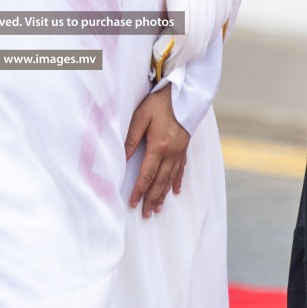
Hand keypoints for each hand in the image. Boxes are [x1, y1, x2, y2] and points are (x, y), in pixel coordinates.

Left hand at [125, 87, 190, 217]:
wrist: (183, 93)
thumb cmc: (158, 102)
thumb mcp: (140, 117)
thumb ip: (131, 139)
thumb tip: (122, 159)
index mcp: (158, 146)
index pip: (147, 175)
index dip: (139, 190)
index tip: (132, 203)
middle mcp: (171, 152)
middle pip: (160, 181)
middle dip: (151, 199)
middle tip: (145, 214)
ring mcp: (180, 151)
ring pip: (171, 178)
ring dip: (163, 195)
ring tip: (157, 208)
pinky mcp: (185, 147)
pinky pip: (181, 169)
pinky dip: (177, 181)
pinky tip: (176, 191)